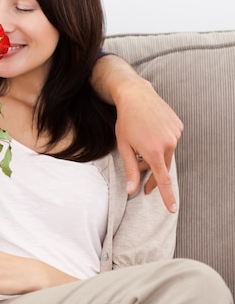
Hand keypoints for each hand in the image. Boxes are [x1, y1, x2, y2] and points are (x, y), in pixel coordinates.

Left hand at [114, 78, 182, 212]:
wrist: (136, 95)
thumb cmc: (126, 121)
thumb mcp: (124, 146)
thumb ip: (130, 170)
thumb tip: (132, 191)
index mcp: (153, 151)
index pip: (163, 179)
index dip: (167, 196)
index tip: (172, 209)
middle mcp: (168, 143)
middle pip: (162, 167)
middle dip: (152, 174)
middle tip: (141, 178)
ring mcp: (176, 134)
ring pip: (166, 154)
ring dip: (155, 156)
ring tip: (141, 146)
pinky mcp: (179, 126)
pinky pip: (170, 141)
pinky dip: (161, 143)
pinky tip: (150, 132)